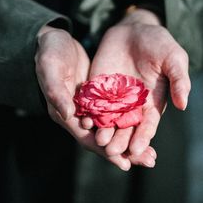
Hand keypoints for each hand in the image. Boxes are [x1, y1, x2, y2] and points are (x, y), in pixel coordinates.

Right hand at [35, 26, 151, 170]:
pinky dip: (130, 121)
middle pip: (104, 139)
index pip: (87, 139)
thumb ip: (56, 91)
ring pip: (114, 128)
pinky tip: (147, 126)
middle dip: (126, 151)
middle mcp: (79, 116)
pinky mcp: (101, 97)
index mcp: (65, 114)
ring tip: (152, 152)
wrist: (56, 40)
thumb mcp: (50, 68)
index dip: (105, 151)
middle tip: (149, 160)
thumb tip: (69, 115)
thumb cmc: (50, 53)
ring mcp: (91, 107)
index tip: (125, 162)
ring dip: (131, 140)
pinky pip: (117, 113)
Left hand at [83, 9, 190, 166]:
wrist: (134, 29)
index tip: (137, 149)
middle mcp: (133, 106)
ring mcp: (114, 98)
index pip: (148, 125)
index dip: (143, 138)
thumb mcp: (174, 58)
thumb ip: (179, 80)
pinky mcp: (98, 88)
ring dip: (104, 132)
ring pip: (108, 120)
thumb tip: (183, 105)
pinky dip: (90, 114)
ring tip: (99, 142)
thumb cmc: (159, 43)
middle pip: (126, 128)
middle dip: (120, 140)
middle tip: (113, 152)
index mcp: (152, 103)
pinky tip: (86, 121)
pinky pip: (93, 104)